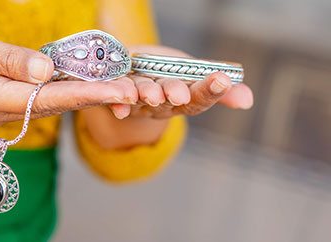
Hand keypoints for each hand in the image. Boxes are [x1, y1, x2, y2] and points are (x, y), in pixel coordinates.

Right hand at [0, 23, 140, 125]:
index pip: (47, 96)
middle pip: (57, 104)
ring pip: (53, 104)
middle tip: (134, 91)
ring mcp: (5, 110)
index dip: (84, 92)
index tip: (117, 90)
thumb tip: (45, 69)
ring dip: (88, 98)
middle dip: (96, 98)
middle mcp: (2, 111)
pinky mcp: (8, 102)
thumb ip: (6, 59)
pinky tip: (92, 87)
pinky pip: (43, 99)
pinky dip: (70, 92)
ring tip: (124, 90)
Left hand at [78, 45, 253, 148]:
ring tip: (151, 93)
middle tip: (180, 93)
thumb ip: (219, 88)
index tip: (223, 79)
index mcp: (182, 99)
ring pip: (140, 96)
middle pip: (167, 100)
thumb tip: (248, 99)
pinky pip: (113, 97)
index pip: (199, 99)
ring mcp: (135, 98)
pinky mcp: (114, 90)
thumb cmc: (169, 76)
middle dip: (173, 94)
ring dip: (145, 95)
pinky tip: (117, 105)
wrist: (132, 72)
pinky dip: (115, 100)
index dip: (210, 91)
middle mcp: (158, 103)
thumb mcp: (194, 77)